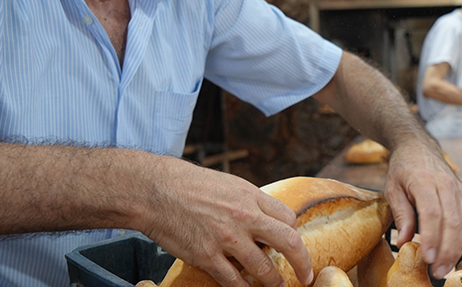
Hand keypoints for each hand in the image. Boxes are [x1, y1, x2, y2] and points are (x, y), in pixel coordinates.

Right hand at [136, 157, 312, 286]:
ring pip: (263, 268)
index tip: (291, 244)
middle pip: (289, 242)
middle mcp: (244, 217)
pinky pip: (234, 281)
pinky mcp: (207, 256)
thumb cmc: (188, 184)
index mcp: (250, 196)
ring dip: (273, 282)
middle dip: (302, 262)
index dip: (293, 233)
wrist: (154, 191)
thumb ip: (247, 202)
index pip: (288, 218)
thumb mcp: (227, 183)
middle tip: (306, 275)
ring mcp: (226, 238)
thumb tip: (261, 217)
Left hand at [383, 141, 461, 279]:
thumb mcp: (392, 188)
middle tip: (437, 271)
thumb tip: (404, 241)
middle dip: (446, 250)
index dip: (431, 238)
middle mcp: (446, 184)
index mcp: (425, 181)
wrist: (418, 146)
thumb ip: (401, 213)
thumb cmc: (402, 168)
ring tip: (445, 267)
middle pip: (452, 221)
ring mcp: (458, 189)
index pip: (432, 213)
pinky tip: (454, 251)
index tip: (427, 258)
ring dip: (457, 247)